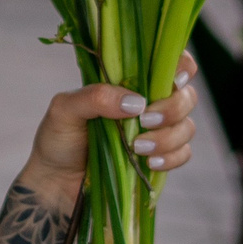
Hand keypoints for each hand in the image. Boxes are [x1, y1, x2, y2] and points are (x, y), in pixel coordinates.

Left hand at [17, 52, 200, 214]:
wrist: (56, 181)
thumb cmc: (58, 138)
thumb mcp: (65, 110)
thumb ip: (95, 97)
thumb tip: (136, 102)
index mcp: (127, 82)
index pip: (167, 62)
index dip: (182, 66)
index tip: (174, 80)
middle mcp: (147, 102)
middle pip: (186, 95)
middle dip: (172, 108)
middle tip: (144, 122)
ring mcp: (156, 131)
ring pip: (186, 126)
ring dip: (168, 137)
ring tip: (138, 149)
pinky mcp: (159, 157)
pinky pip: (183, 154)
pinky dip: (171, 158)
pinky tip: (149, 163)